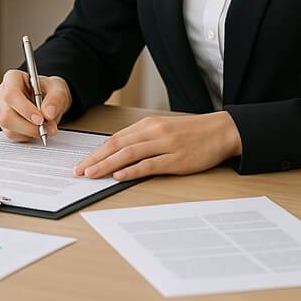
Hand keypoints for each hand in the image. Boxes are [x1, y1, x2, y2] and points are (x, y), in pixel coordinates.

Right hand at [0, 69, 72, 141]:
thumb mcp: (58, 90)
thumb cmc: (49, 90)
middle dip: (28, 126)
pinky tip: (36, 129)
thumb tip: (48, 113)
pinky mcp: (3, 122)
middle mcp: (2, 92)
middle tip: (46, 128)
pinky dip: (26, 136)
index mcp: (12, 78)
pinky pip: (11, 134)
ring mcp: (0, 108)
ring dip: (28, 132)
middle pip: (6, 114)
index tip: (40, 119)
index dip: (24, 109)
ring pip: (7, 126)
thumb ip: (55, 100)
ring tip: (45, 129)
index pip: (11, 93)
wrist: (48, 100)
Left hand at [74, 112, 241, 180]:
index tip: (82, 161)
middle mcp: (152, 132)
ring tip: (92, 174)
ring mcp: (164, 145)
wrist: (220, 130)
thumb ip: (142, 139)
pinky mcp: (176, 159)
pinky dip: (132, 170)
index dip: (96, 151)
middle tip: (79, 170)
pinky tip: (119, 175)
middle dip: (95, 158)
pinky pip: (149, 165)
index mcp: (147, 124)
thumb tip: (119, 154)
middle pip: (116, 145)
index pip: (114, 138)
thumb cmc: (191, 132)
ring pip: (128, 154)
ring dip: (106, 165)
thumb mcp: (163, 130)